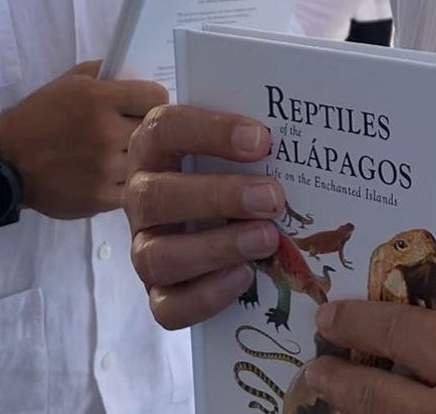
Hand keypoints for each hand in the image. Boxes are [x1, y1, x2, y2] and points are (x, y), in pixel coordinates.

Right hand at [0, 61, 166, 218]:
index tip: (143, 106)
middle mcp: (107, 133)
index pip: (156, 96)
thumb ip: (107, 73)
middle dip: (144, 128)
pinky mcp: (100, 199)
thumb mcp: (71, 80)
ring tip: (117, 154)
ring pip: (144, 161)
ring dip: (135, 157)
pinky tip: (109, 175)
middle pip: (153, 130)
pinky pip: (131, 188)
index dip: (152, 100)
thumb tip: (139, 75)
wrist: (7, 161)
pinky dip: (124, 182)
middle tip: (130, 130)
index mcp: (100, 99)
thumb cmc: (40, 114)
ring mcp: (105, 169)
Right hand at [125, 103, 286, 328]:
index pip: (165, 129)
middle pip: (157, 196)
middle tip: (271, 196)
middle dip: (218, 197)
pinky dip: (207, 295)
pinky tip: (245, 276)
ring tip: (266, 239)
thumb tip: (295, 138)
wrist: (207, 212)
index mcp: (153, 147)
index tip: (261, 139)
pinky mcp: (157, 293)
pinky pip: (167, 307)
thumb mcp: (231, 145)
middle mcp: (140, 196)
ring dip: (216, 248)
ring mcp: (143, 247)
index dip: (210, 132)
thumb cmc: (225, 167)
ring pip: (157, 256)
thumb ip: (249, 140)